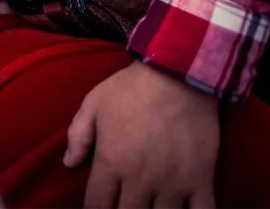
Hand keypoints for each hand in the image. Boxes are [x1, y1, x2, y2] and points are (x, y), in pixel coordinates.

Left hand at [65, 60, 218, 207]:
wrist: (176, 75)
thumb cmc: (131, 87)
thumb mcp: (94, 103)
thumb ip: (78, 134)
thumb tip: (69, 163)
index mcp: (112, 161)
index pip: (97, 204)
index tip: (97, 208)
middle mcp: (141, 179)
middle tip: (124, 205)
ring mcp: (173, 183)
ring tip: (149, 208)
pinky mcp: (201, 180)